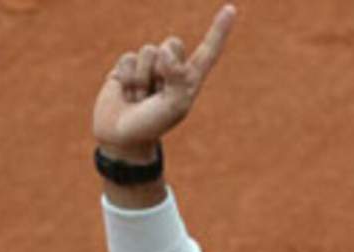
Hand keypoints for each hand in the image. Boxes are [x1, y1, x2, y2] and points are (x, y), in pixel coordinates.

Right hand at [92, 4, 236, 161]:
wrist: (122, 137)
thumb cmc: (153, 125)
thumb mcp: (174, 105)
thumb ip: (177, 77)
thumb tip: (166, 51)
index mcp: (190, 79)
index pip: (208, 51)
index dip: (219, 31)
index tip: (231, 9)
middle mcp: (172, 68)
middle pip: (172, 43)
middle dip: (162, 67)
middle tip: (156, 93)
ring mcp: (148, 66)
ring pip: (148, 51)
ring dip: (142, 78)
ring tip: (140, 98)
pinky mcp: (127, 66)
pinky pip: (127, 58)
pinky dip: (127, 79)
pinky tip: (125, 93)